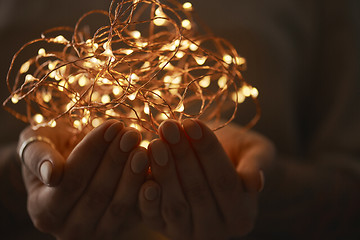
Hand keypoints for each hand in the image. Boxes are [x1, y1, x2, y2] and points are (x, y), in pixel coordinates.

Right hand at [19, 120, 148, 238]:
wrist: (67, 166)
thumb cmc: (51, 150)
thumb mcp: (36, 145)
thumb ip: (38, 157)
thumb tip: (52, 174)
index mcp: (43, 210)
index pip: (71, 179)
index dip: (93, 151)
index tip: (113, 125)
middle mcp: (68, 229)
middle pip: (97, 194)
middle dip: (116, 160)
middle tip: (132, 133)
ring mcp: (97, 232)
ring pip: (118, 205)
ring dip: (133, 175)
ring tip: (142, 147)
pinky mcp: (120, 228)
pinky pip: (136, 211)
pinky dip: (146, 190)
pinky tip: (154, 168)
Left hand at [138, 119, 274, 239]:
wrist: (213, 163)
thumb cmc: (237, 154)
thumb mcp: (256, 153)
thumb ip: (256, 166)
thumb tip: (255, 183)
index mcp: (242, 217)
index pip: (225, 182)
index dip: (208, 151)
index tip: (192, 123)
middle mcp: (215, 232)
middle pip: (198, 193)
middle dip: (182, 156)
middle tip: (169, 127)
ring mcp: (187, 233)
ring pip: (175, 205)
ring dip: (163, 171)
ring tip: (156, 141)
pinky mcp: (162, 228)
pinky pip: (152, 215)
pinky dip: (145, 194)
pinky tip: (141, 168)